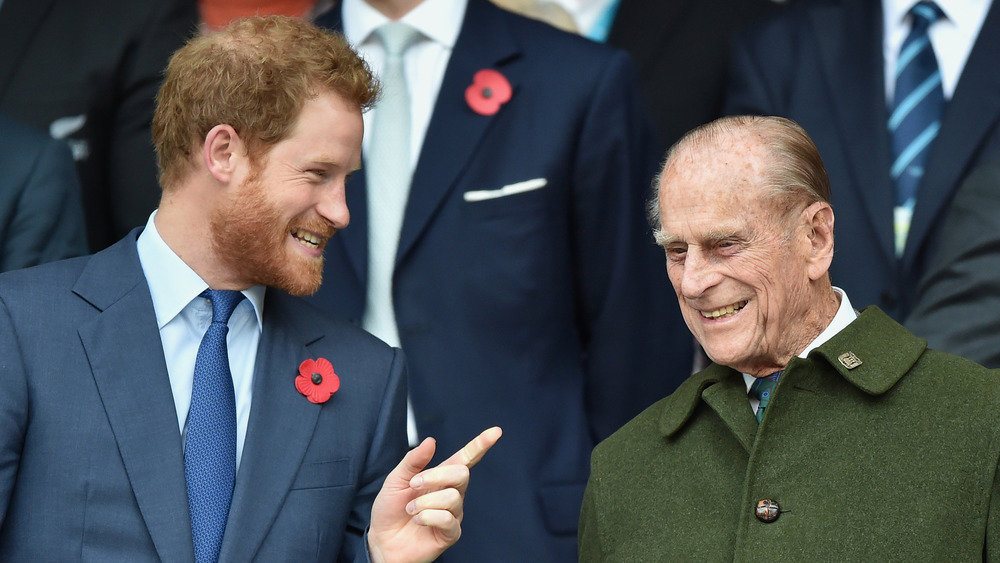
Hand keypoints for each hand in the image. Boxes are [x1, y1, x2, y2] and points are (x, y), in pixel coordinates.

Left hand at [367, 426, 502, 562]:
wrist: (382, 541)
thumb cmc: (390, 510)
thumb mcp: (396, 480)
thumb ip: (413, 461)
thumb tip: (431, 441)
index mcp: (440, 477)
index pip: (466, 458)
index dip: (481, 444)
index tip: (496, 431)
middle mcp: (452, 493)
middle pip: (462, 473)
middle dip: (436, 476)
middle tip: (414, 485)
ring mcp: (453, 513)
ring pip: (453, 497)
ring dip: (425, 502)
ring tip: (411, 509)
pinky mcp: (451, 533)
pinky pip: (448, 519)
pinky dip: (428, 517)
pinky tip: (418, 520)